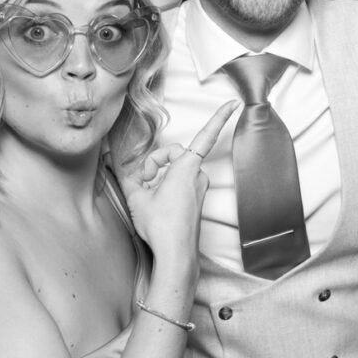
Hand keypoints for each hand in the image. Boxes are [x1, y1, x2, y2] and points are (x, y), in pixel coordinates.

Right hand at [120, 101, 237, 260]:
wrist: (176, 253)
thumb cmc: (160, 225)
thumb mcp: (136, 197)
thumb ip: (129, 177)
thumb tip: (121, 167)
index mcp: (186, 167)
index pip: (205, 136)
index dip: (219, 118)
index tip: (235, 103)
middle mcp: (198, 174)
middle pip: (173, 154)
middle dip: (154, 163)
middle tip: (141, 181)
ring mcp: (200, 187)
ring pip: (175, 170)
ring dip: (158, 177)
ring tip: (146, 196)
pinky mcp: (197, 198)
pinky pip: (179, 183)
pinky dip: (165, 186)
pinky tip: (154, 202)